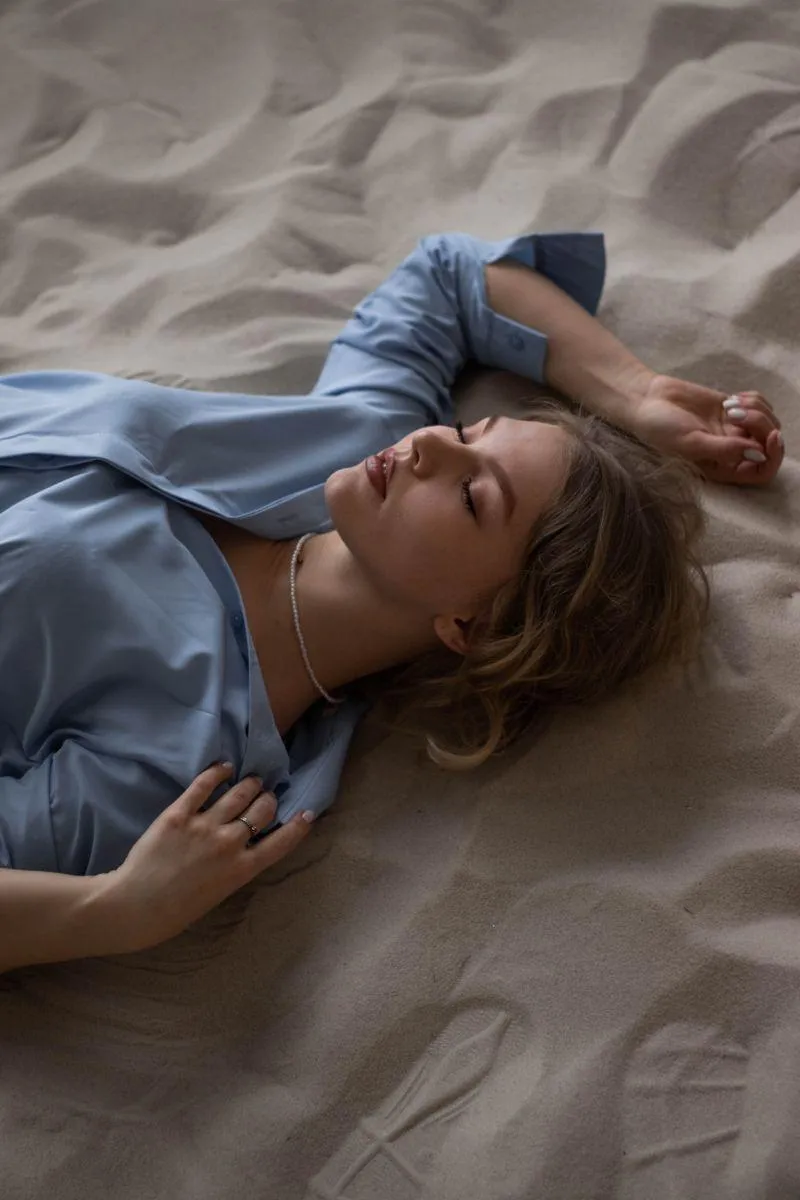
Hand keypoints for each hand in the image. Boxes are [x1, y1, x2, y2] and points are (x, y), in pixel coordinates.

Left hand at [103, 764, 314, 951]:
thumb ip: (237, 867)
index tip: (307, 812)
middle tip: (264, 796)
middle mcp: (229, 844)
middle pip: (262, 809)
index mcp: (242, 870)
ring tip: (250, 780)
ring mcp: (204, 827)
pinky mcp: (179, 814)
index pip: (280, 842)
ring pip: (239, 792)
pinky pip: (203, 785)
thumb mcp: (220, 893)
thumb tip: (247, 843)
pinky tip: (224, 768)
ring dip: (249, 784)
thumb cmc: (178, 911)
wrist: (137, 907)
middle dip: (268, 799)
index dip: (298, 826)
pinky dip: (217, 772)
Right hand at [631, 375, 783, 485]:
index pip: (761, 471)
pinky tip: (735, 397)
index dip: (773, 456)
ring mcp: (732, 429)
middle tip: (735, 413)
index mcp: (722, 468)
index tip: (771, 436)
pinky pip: (758, 405)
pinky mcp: (730, 408)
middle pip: (768, 443)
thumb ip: (725, 450)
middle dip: (762, 425)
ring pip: (766, 422)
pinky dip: (754, 399)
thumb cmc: (661, 429)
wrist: (647, 400)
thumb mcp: (691, 443)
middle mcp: (731, 451)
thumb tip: (759, 453)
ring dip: (757, 409)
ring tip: (732, 405)